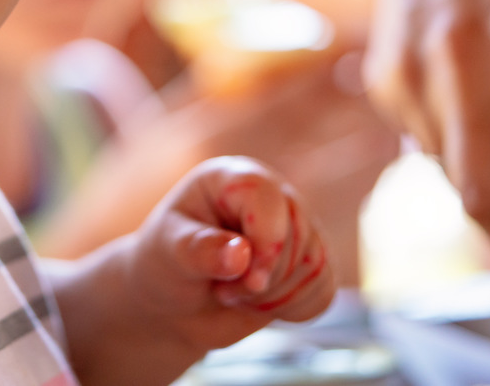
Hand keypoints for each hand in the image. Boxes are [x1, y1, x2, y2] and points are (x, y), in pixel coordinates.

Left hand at [122, 156, 334, 353]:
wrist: (176, 301)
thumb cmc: (166, 264)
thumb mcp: (169, 253)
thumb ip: (200, 251)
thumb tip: (240, 254)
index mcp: (232, 178)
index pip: (267, 195)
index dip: (267, 240)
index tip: (249, 278)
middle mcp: (270, 196)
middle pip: (298, 234)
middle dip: (264, 279)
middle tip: (224, 289)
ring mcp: (293, 229)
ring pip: (315, 265)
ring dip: (275, 298)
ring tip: (236, 294)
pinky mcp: (307, 263)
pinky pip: (323, 291)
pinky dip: (293, 310)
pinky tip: (260, 306)